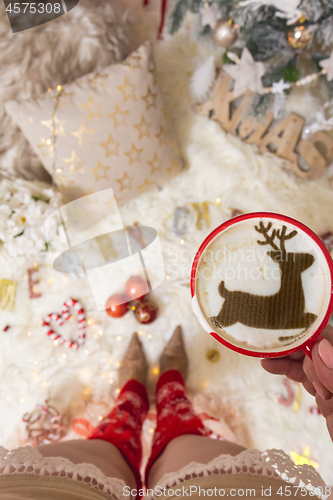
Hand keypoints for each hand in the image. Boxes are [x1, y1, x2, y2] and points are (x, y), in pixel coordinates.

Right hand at [261, 324, 332, 439]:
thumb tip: (319, 346)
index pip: (327, 336)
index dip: (304, 330)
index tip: (280, 326)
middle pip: (313, 345)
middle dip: (290, 342)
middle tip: (267, 343)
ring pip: (306, 360)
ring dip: (284, 356)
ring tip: (264, 356)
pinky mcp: (326, 393)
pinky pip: (304, 376)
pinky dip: (287, 370)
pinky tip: (271, 366)